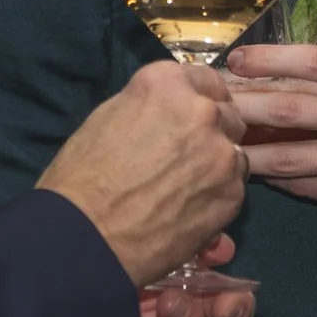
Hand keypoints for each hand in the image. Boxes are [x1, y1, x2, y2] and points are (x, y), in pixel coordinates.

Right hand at [38, 60, 247, 284]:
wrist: (85, 237)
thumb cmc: (82, 179)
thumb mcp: (109, 117)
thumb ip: (150, 107)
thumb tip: (168, 113)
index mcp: (166, 84)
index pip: (205, 79)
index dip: (199, 99)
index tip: (192, 117)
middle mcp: (202, 111)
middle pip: (226, 113)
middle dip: (213, 130)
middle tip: (188, 155)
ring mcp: (222, 153)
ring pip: (235, 151)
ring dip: (218, 164)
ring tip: (186, 187)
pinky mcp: (232, 193)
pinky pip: (233, 187)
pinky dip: (217, 196)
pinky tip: (190, 210)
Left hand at [223, 43, 316, 231]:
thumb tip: (311, 56)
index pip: (315, 61)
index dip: (269, 59)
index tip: (236, 60)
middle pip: (291, 109)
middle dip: (242, 105)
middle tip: (207, 102)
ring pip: (292, 157)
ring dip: (248, 151)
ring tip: (214, 145)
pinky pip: (311, 187)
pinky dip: (280, 180)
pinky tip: (256, 174)